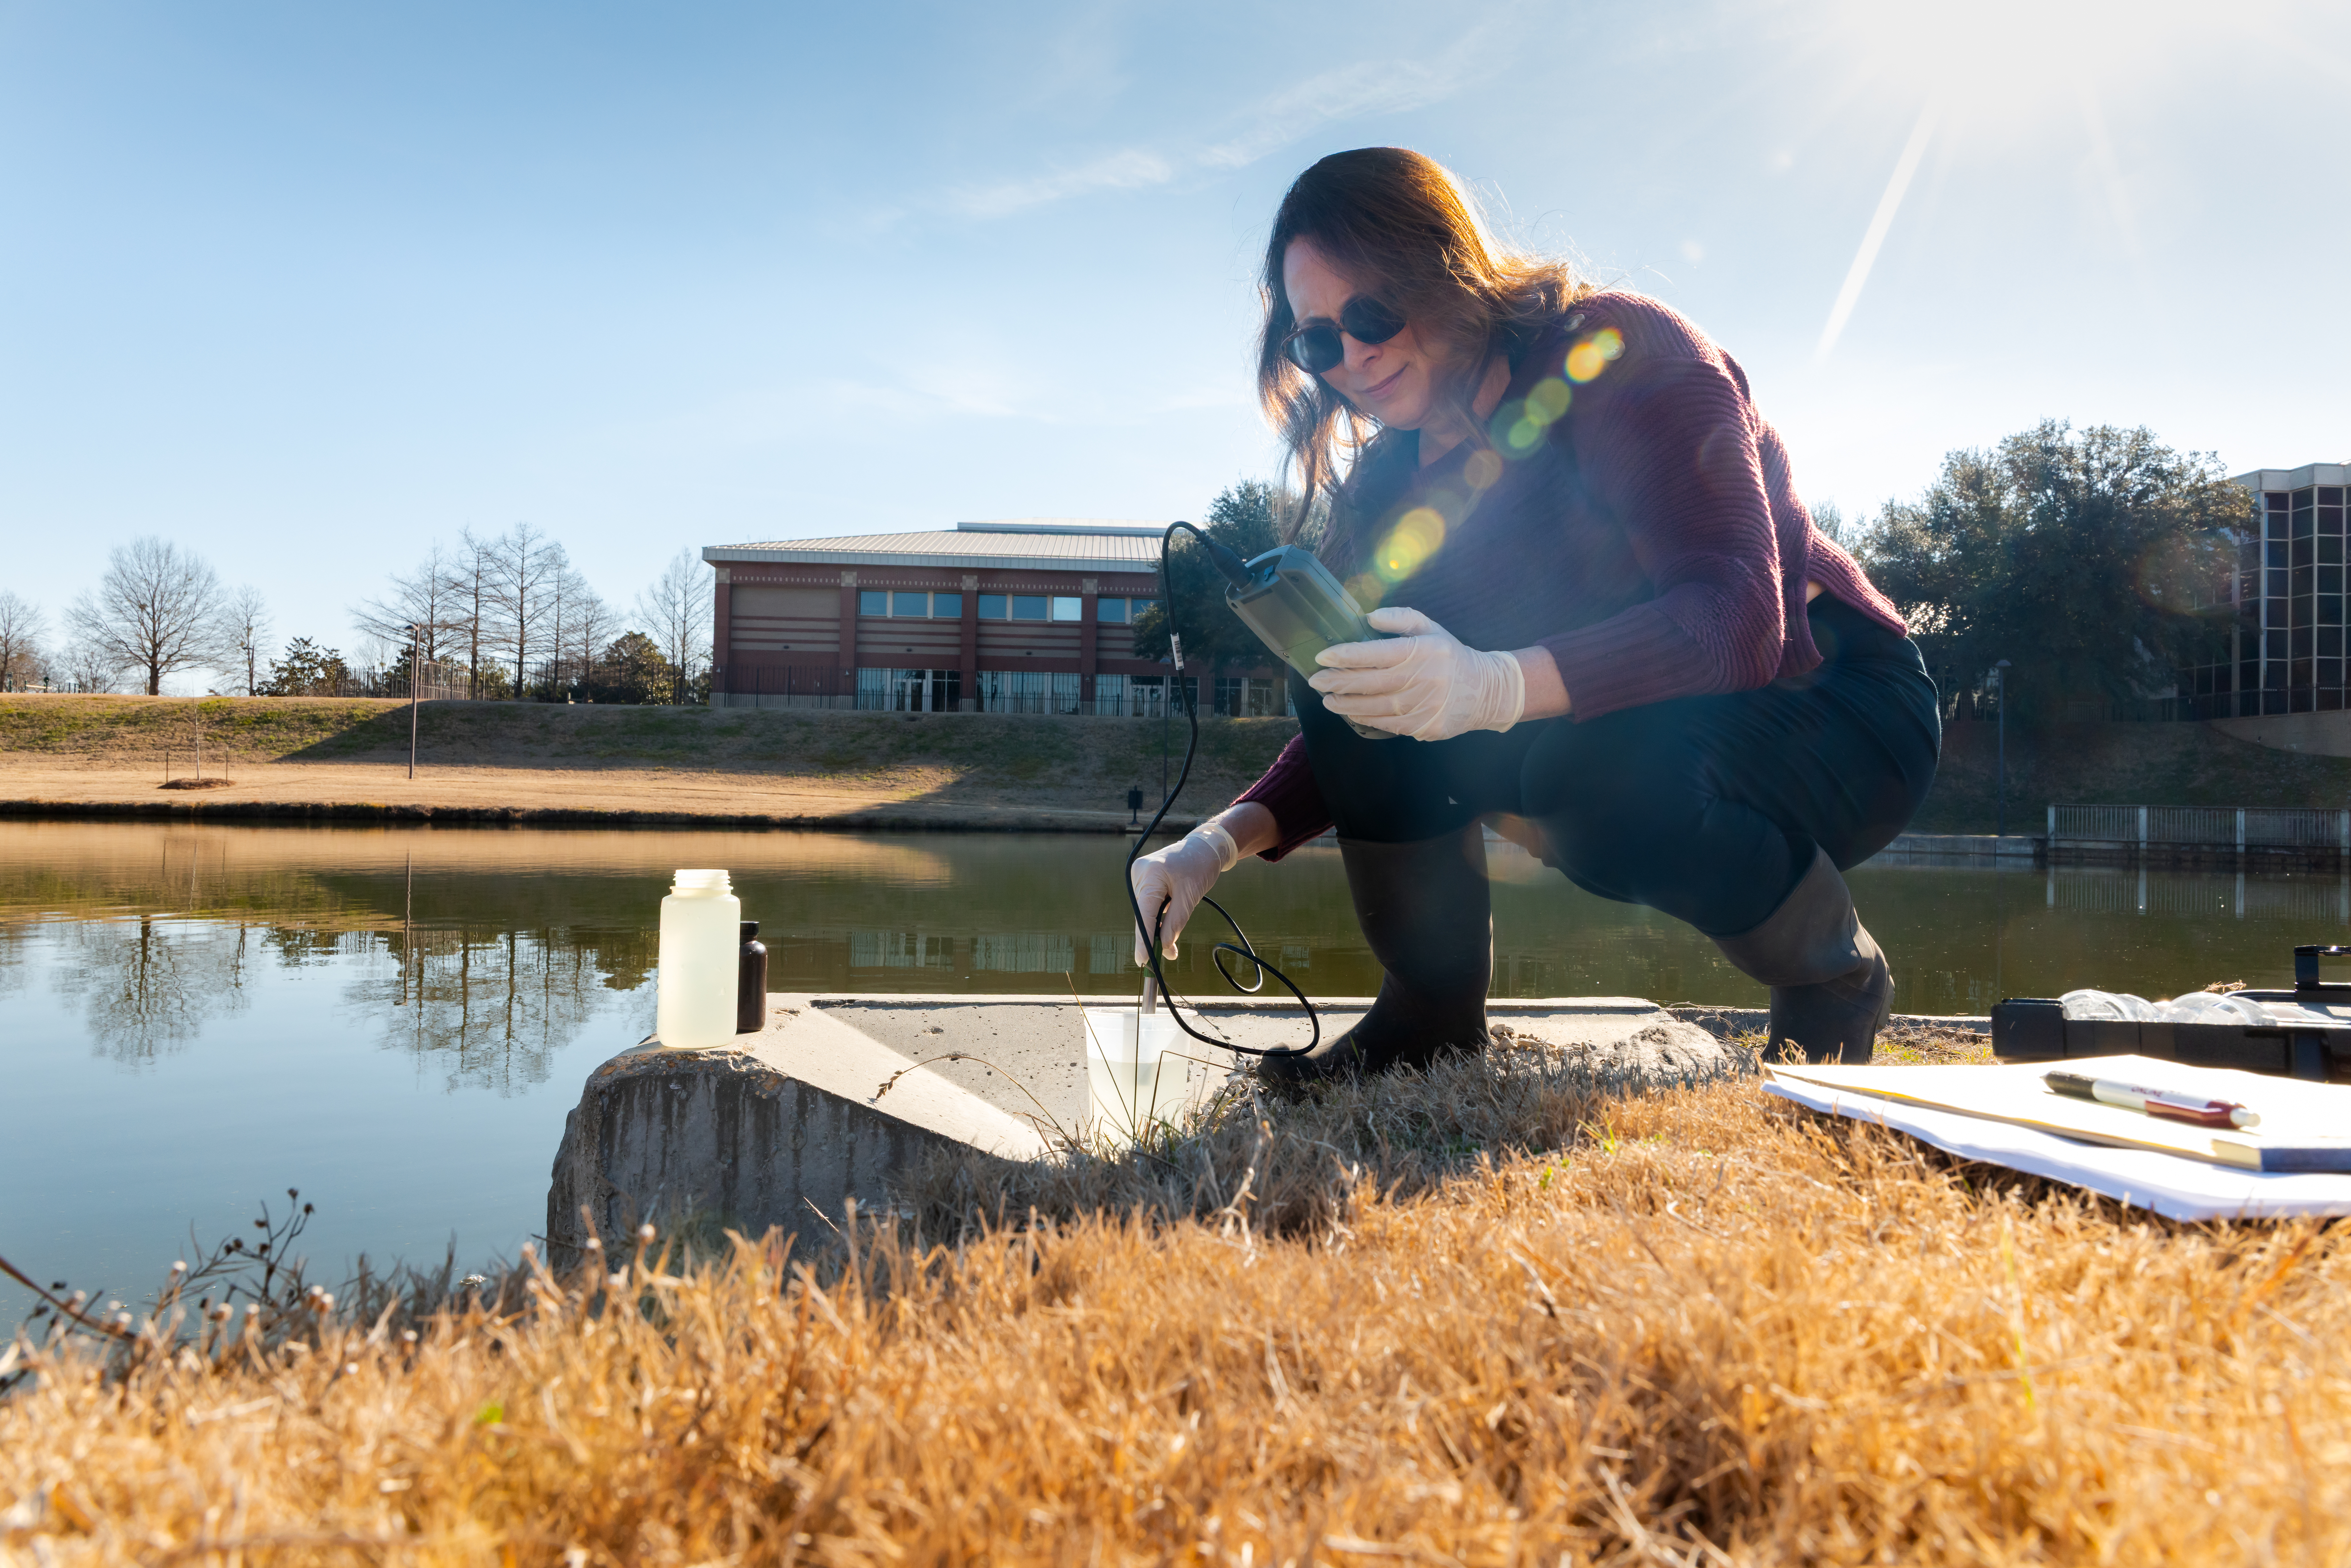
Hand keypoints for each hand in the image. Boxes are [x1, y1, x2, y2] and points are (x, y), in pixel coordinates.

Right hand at [1130, 820, 1240, 964]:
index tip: (1142, 960)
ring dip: (1155, 927)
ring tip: (1169, 945)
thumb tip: (1163, 947)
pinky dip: (1156, 917)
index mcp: (1151, 874)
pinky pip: (1147, 904)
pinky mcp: (1143, 879)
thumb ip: (1175, 923)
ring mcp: (1139, 875)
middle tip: (1161, 959)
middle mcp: (1139, 873)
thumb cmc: (1200, 867)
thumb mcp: (1190, 898)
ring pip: (1144, 911)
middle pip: (1142, 914)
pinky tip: (1164, 926)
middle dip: (1151, 936)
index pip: (1144, 912)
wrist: (1203, 847)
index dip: (1143, 938)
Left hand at [1309, 607, 1526, 740]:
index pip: (1376, 653)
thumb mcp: (1430, 628)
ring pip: (1375, 707)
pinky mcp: (1424, 726)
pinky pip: (1387, 724)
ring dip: (1346, 703)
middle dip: (1338, 681)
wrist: (1485, 691)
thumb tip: (1368, 618)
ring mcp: (1423, 706)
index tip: (1322, 657)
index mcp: (1422, 651)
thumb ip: (1400, 619)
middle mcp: (1422, 679)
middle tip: (1315, 681)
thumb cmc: (1449, 655)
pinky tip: (1350, 711)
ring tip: (1327, 699)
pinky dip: (1365, 718)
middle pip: (1370, 682)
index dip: (1346, 656)